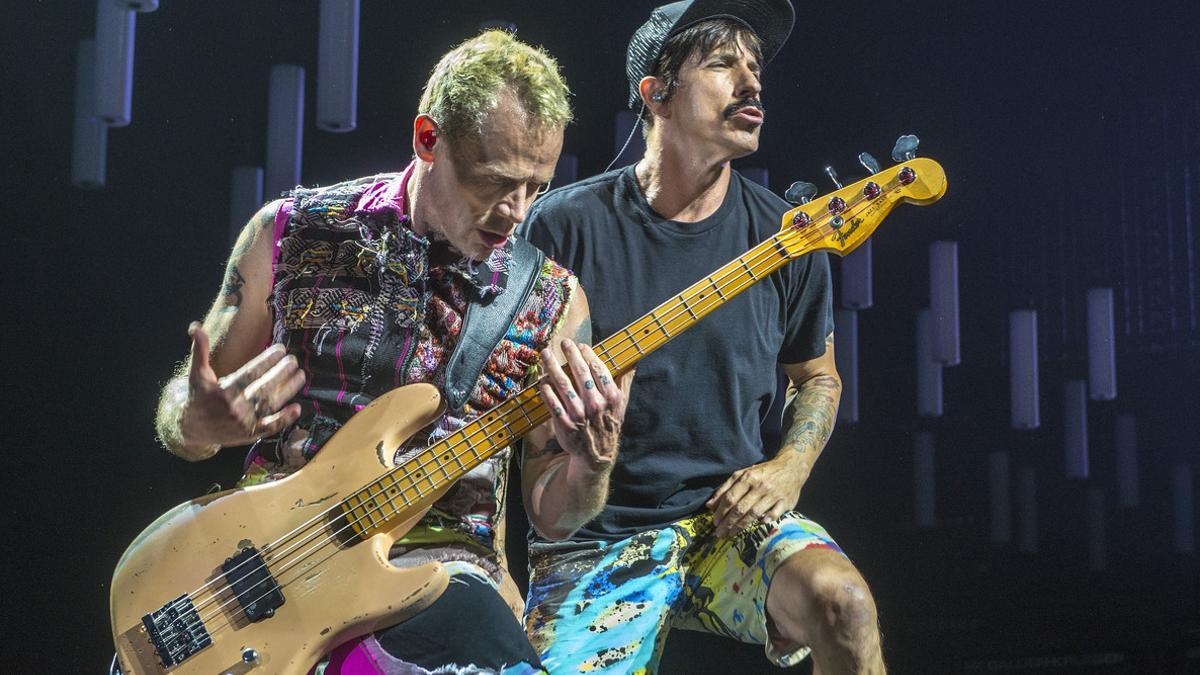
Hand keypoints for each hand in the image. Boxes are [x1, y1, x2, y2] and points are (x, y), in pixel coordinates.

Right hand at [178, 322, 304, 450]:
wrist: (193, 429)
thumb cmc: (198, 398)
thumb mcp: (196, 374)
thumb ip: (199, 351)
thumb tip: (196, 327)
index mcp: (223, 391)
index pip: (250, 373)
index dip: (266, 360)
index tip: (280, 349)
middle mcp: (235, 408)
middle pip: (264, 388)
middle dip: (281, 372)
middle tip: (293, 359)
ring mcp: (244, 423)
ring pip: (270, 404)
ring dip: (288, 390)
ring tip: (301, 375)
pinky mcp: (250, 434)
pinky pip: (270, 427)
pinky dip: (284, 419)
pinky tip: (297, 408)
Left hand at [536, 339, 629, 470]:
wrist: (596, 455)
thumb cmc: (608, 425)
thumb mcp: (621, 406)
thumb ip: (625, 382)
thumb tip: (633, 363)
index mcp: (611, 397)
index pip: (598, 369)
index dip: (588, 354)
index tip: (581, 345)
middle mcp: (595, 404)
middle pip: (580, 373)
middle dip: (570, 354)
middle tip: (563, 342)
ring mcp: (579, 414)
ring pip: (563, 384)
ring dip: (552, 366)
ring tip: (546, 354)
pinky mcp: (565, 424)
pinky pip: (552, 403)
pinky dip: (546, 390)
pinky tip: (542, 380)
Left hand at [706, 458, 806, 537]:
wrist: (791, 467)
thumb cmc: (763, 472)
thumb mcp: (742, 474)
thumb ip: (725, 488)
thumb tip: (709, 505)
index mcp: (748, 478)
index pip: (731, 497)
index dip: (721, 511)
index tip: (715, 522)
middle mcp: (760, 486)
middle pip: (741, 508)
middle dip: (728, 522)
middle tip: (720, 533)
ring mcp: (773, 494)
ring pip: (754, 513)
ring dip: (741, 525)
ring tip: (731, 533)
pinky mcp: (785, 502)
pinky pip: (774, 514)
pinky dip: (766, 520)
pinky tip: (758, 524)